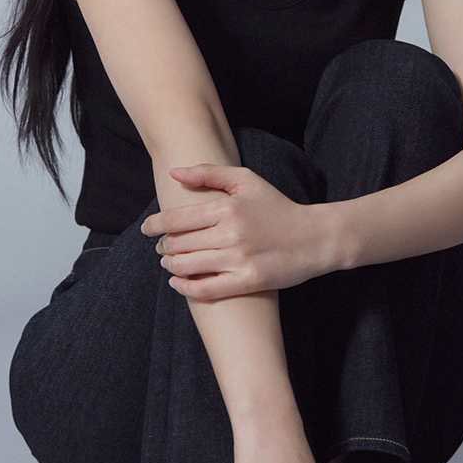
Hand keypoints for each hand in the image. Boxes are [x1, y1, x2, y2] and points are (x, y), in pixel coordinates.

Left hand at [139, 163, 331, 299]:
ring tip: (170, 263)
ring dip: (172, 266)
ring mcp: (239, 259)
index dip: (155, 225)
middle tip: (162, 248)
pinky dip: (185, 288)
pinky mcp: (248, 281)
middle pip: (179, 243)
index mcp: (227, 207)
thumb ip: (209, 173)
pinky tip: (178, 284)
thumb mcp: (247, 181)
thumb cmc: (278, 206)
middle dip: (164, 246)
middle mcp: (230, 233)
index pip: (177, 219)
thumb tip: (173, 173)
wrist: (314, 237)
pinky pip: (206, 289)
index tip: (147, 229)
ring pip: (187, 266)